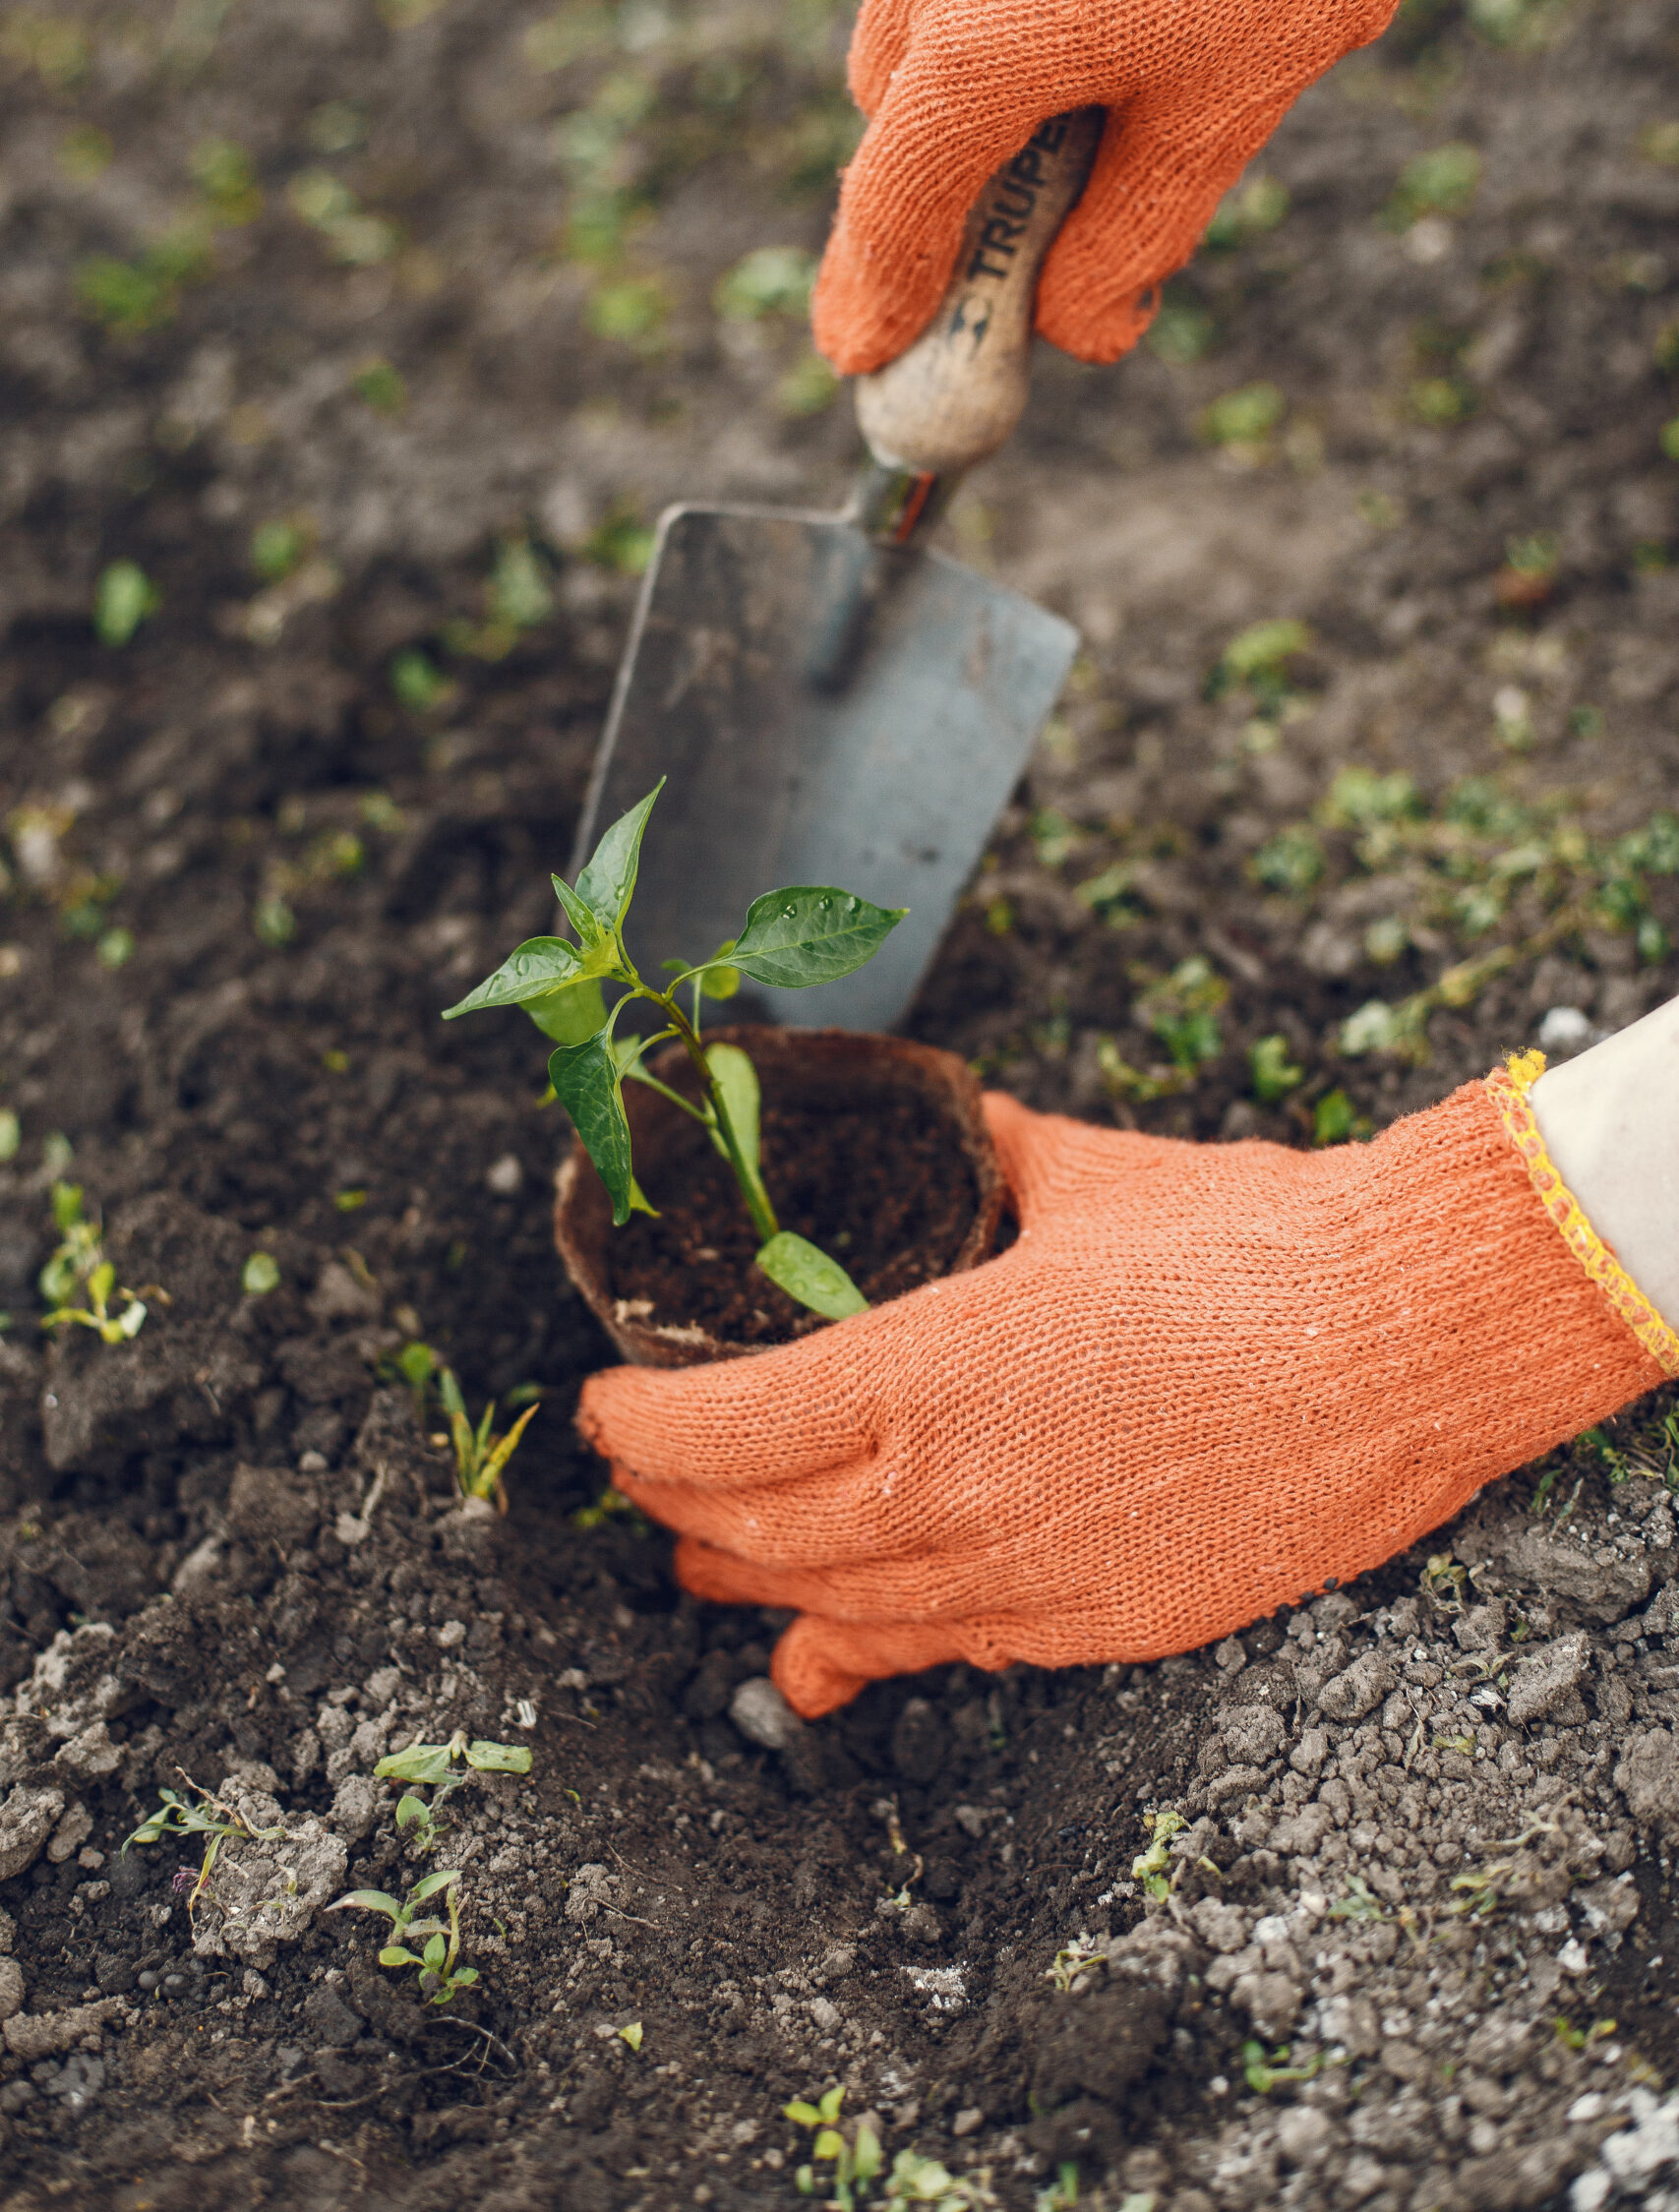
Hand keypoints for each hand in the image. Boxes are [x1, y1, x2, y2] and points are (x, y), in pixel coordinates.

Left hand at [577, 1076, 1662, 1715]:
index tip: (604, 1404)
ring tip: (701, 1569)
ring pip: (829, 1608)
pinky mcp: (1093, 1628)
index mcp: (921, 1371)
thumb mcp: (1086, 1180)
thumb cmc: (1249, 1248)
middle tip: (644, 1474)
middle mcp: (945, 1495)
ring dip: (748, 1585)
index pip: (713, 1430)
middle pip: (749, 1528)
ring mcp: (1017, 1579)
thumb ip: (995, 1160)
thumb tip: (971, 1127)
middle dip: (671, 1504)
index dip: (633, 1425)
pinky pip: (942, 1651)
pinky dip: (866, 1646)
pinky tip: (830, 1660)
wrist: (1404, 1348)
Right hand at [811, 0, 1593, 376]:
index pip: (897, 197)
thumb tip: (1066, 333)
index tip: (863, 349)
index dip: (877, 288)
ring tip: (1104, 5)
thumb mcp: (1227, 110)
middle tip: (1020, 182)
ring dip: (972, 22)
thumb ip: (1125, 239)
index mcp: (991, 35)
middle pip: (891, 92)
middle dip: (943, 149)